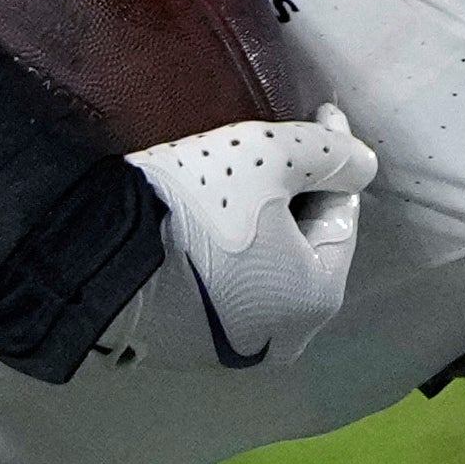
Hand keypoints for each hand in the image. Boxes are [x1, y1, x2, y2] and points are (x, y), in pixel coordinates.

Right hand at [125, 109, 374, 365]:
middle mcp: (283, 338)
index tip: (322, 113)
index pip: (341, 216)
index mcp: (317, 299)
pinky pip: (223, 288)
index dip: (333, 161)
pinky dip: (226, 255)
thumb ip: (332, 154)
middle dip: (297, 195)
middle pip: (302, 247)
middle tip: (280, 149)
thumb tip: (363, 164)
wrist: (101, 258)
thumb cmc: (201, 208)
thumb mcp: (272, 158)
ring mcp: (231, 350)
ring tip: (243, 181)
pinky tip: (205, 222)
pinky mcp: (184, 346)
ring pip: (263, 271)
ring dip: (261, 226)